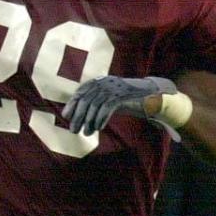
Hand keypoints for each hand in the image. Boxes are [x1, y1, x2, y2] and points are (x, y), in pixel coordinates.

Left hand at [62, 76, 176, 135]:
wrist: (149, 96)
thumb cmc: (125, 100)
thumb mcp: (107, 99)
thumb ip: (93, 104)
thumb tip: (75, 117)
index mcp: (98, 82)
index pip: (80, 93)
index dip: (72, 104)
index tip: (66, 116)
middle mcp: (104, 82)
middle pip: (86, 100)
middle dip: (78, 116)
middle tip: (73, 130)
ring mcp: (113, 87)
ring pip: (95, 105)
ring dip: (89, 121)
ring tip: (86, 133)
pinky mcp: (122, 95)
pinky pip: (107, 107)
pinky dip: (101, 119)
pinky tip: (98, 128)